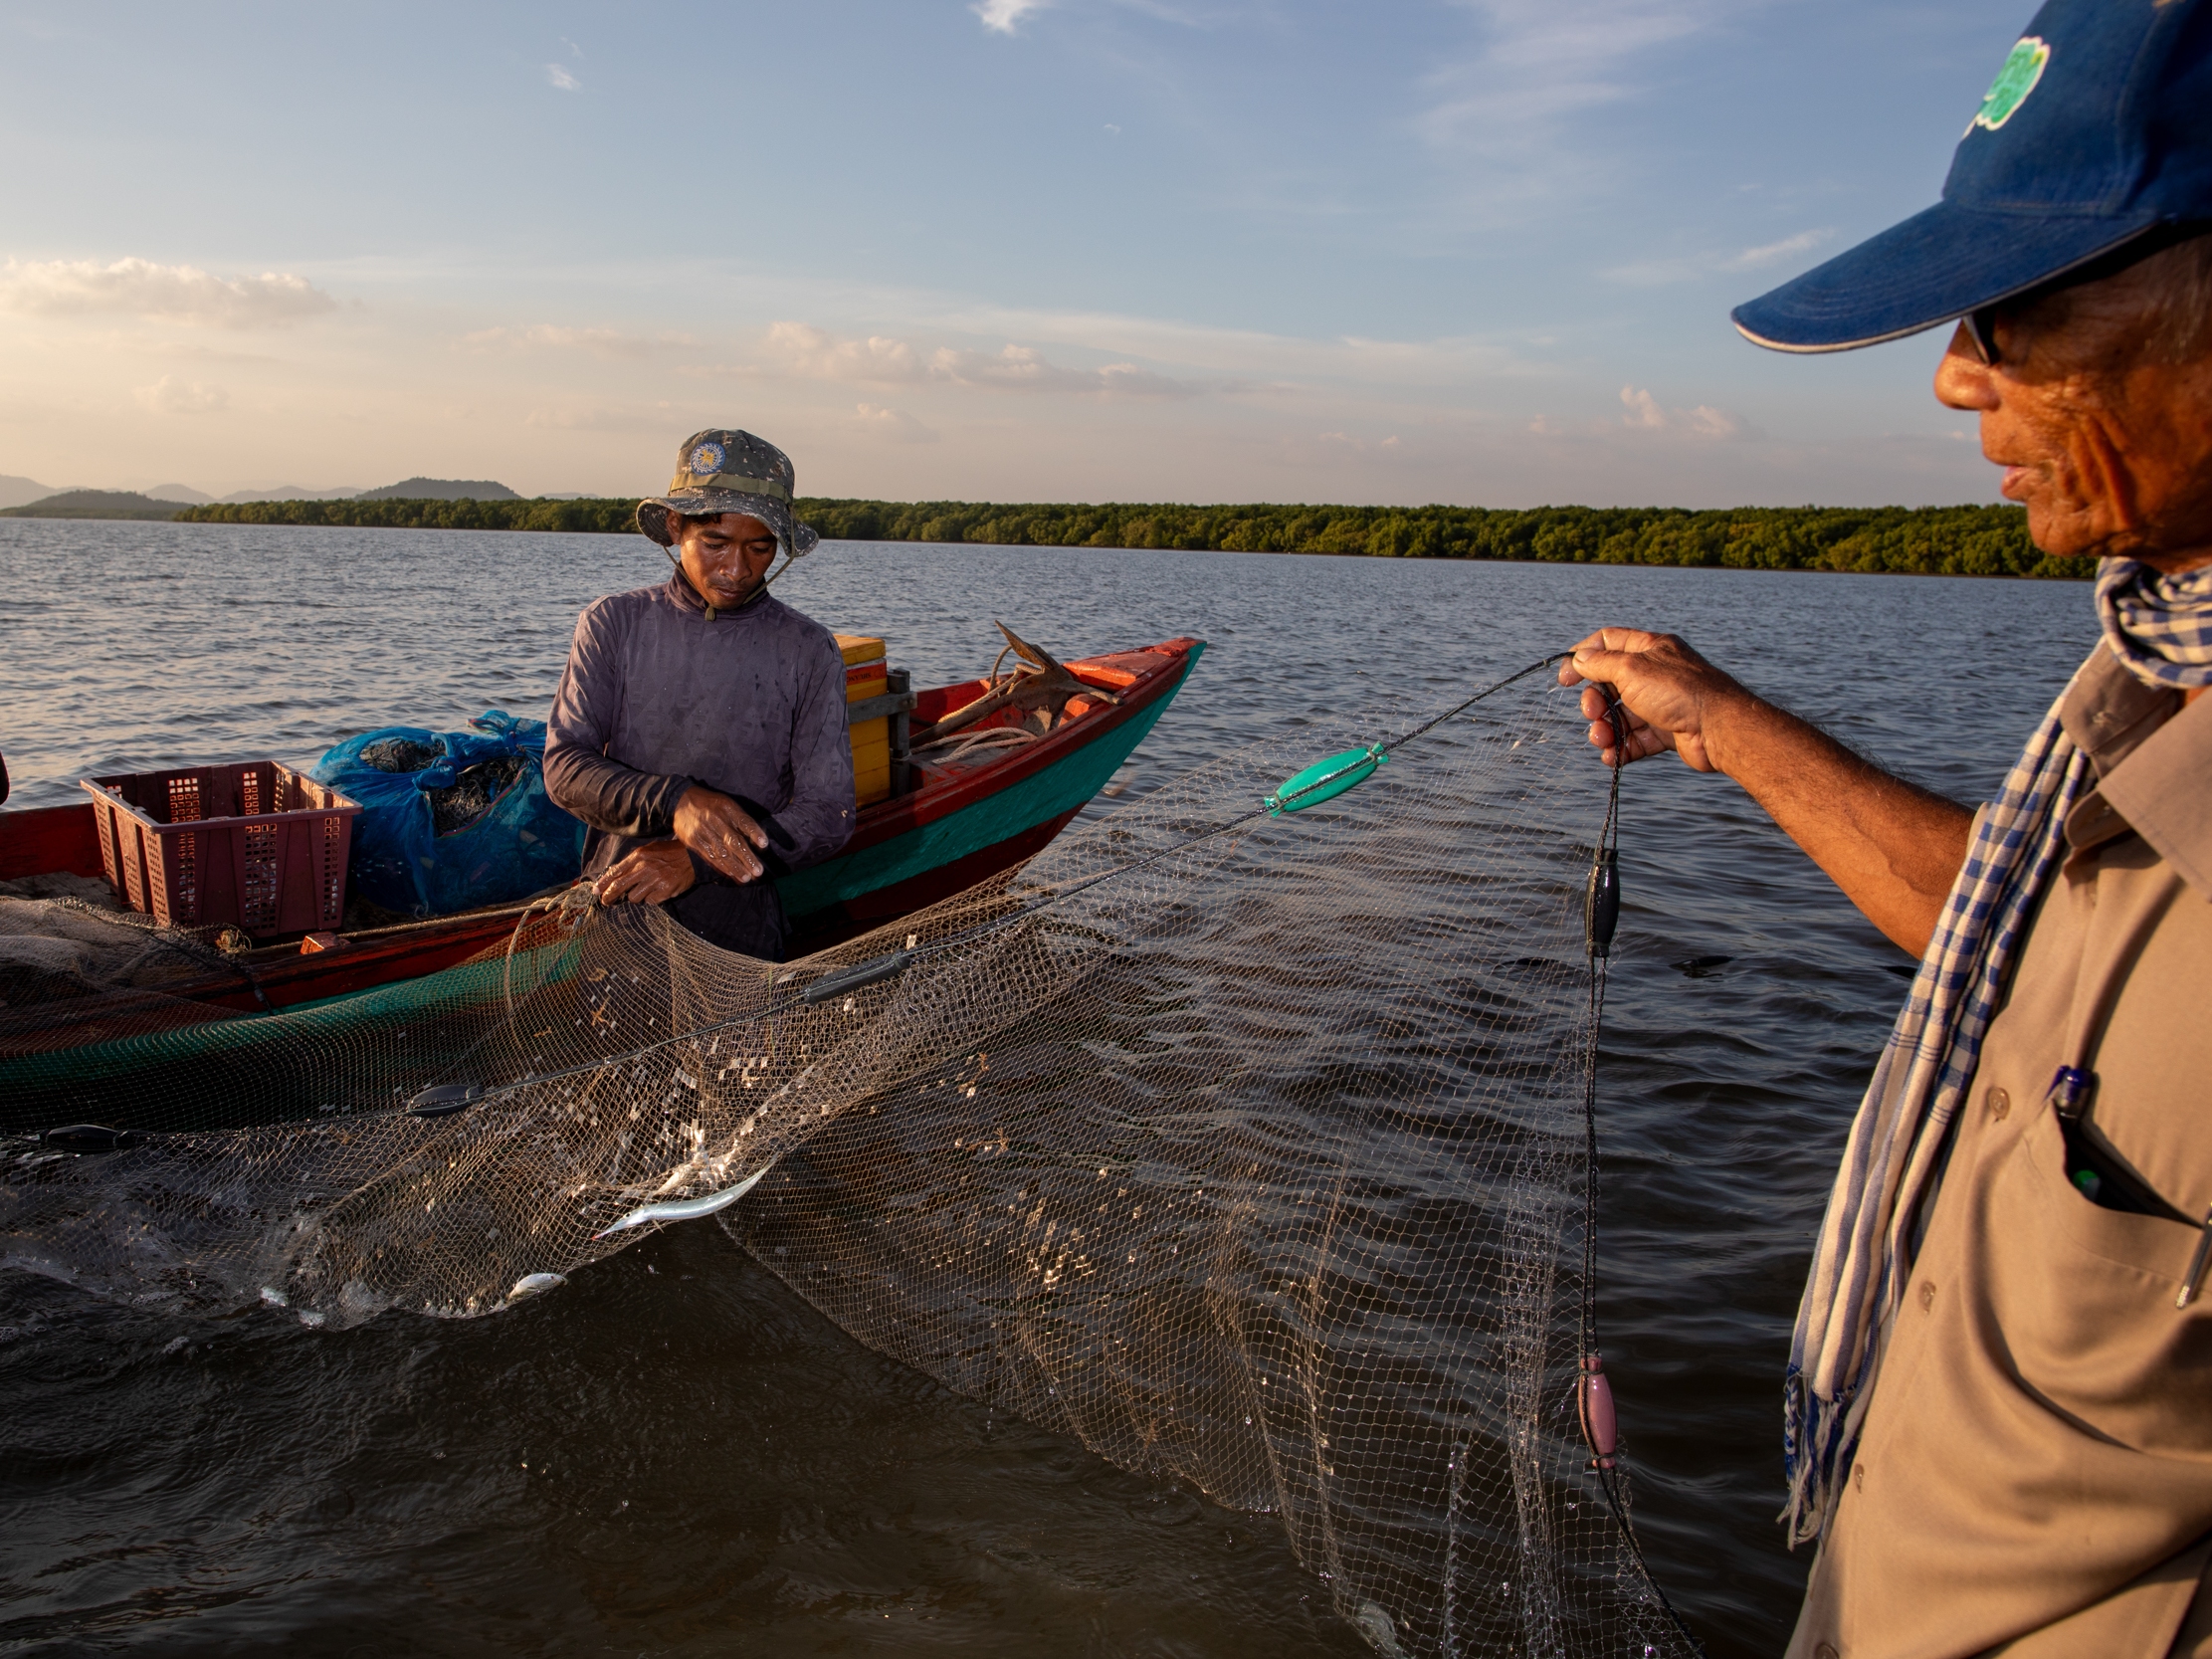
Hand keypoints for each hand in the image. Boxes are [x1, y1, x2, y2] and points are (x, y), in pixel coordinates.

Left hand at [594, 839, 697, 905]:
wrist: (692, 857)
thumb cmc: (668, 853)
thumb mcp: (648, 850)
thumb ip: (632, 862)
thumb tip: (614, 875)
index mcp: (638, 856)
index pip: (615, 871)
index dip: (604, 883)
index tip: (596, 891)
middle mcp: (644, 867)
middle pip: (619, 886)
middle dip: (609, 896)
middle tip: (605, 902)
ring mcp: (655, 880)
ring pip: (634, 898)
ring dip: (636, 896)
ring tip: (644, 890)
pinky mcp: (665, 891)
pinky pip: (650, 902)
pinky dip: (651, 899)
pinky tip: (657, 891)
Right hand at [672, 784, 768, 883]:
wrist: (681, 800)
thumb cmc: (711, 805)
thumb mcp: (728, 805)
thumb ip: (741, 820)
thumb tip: (757, 841)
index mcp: (728, 808)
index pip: (744, 822)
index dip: (755, 833)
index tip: (764, 844)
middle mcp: (716, 820)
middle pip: (734, 841)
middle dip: (747, 858)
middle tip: (758, 871)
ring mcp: (703, 831)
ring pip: (721, 852)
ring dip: (735, 867)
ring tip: (746, 878)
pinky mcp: (693, 840)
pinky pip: (709, 855)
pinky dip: (721, 866)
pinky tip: (730, 873)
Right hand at [1557, 627, 1748, 772]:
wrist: (1720, 729)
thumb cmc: (1680, 691)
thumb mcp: (1632, 669)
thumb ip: (1601, 664)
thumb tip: (1579, 658)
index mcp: (1650, 649)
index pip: (1608, 642)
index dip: (1583, 657)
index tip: (1565, 678)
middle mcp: (1655, 675)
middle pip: (1610, 684)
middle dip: (1595, 702)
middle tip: (1592, 714)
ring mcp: (1661, 704)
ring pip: (1621, 716)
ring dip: (1605, 729)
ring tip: (1602, 740)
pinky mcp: (1666, 732)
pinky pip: (1635, 740)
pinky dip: (1620, 749)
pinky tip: (1611, 757)